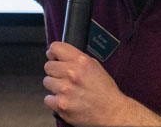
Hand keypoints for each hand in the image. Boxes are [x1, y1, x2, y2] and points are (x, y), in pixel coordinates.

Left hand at [43, 42, 160, 125]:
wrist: (113, 113)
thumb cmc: (105, 91)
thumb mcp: (95, 66)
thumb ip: (77, 58)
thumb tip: (60, 55)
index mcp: (80, 61)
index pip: (55, 47)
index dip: (53, 53)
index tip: (54, 58)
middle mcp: (72, 73)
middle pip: (48, 66)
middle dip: (55, 72)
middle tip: (64, 78)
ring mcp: (65, 90)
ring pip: (47, 82)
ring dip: (55, 86)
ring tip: (67, 90)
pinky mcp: (62, 105)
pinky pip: (47, 99)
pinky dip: (54, 101)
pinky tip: (65, 100)